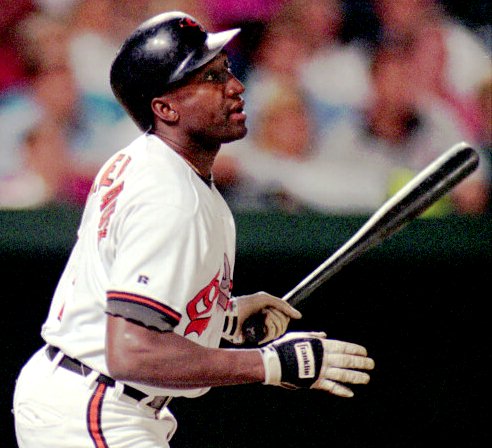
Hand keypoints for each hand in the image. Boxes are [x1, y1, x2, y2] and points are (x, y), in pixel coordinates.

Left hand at [223, 292, 301, 344]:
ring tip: (262, 316)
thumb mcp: (266, 299)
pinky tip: (261, 325)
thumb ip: (283, 305)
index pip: (286, 317)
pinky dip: (268, 329)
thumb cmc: (246, 304)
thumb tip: (299, 316)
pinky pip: (271, 337)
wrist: (231, 313)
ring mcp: (263, 332)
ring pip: (279, 331)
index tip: (272, 307)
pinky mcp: (258, 339)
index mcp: (269, 314)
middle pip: (284, 324)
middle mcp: (267, 324)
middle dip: (276, 315)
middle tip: (264, 312)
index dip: (283, 312)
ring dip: (272, 321)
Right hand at [260, 331, 374, 396]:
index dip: (355, 349)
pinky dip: (341, 390)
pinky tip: (350, 393)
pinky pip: (331, 387)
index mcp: (321, 345)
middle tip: (371, 364)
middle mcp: (324, 358)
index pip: (343, 346)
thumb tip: (324, 335)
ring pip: (343, 374)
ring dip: (356, 376)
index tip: (364, 352)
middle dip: (360, 362)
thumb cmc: (285, 347)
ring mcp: (321, 371)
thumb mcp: (300, 336)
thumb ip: (314, 336)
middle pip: (346, 360)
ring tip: (366, 378)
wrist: (275, 362)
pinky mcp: (315, 382)